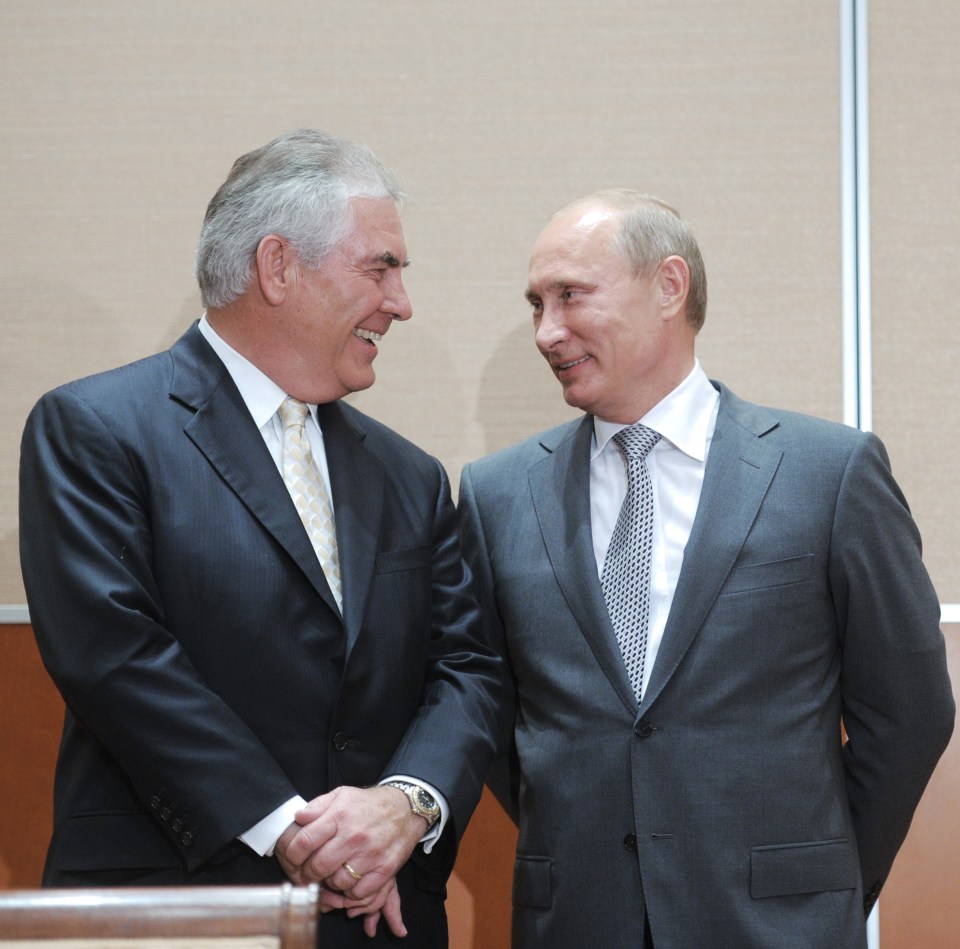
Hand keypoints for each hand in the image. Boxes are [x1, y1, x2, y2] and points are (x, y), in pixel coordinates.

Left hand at [275, 785, 426, 935]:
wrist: (405, 807)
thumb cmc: (368, 804)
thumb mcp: (342, 795)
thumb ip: (317, 806)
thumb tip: (298, 818)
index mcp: (340, 815)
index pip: (304, 842)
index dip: (292, 855)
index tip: (294, 859)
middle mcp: (354, 835)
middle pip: (318, 866)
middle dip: (309, 873)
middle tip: (310, 872)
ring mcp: (371, 853)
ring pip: (338, 882)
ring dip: (331, 882)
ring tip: (333, 873)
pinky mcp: (385, 868)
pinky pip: (359, 892)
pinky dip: (351, 891)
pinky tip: (351, 880)